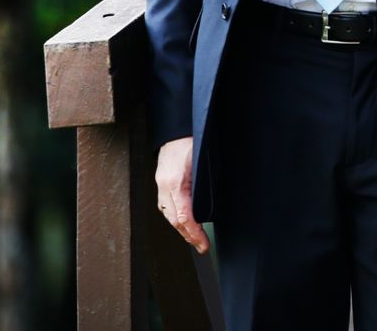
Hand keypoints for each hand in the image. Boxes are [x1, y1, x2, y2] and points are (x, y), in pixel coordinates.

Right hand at [153, 136, 208, 252]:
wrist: (175, 129)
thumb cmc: (192, 140)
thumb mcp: (203, 160)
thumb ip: (206, 182)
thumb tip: (215, 202)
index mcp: (176, 182)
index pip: (184, 216)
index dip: (194, 233)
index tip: (204, 244)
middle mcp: (165, 187)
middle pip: (175, 220)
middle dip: (189, 236)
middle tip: (202, 247)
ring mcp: (161, 186)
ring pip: (169, 216)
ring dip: (182, 230)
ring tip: (195, 239)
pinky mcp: (161, 184)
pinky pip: (166, 207)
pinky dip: (176, 218)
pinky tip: (185, 223)